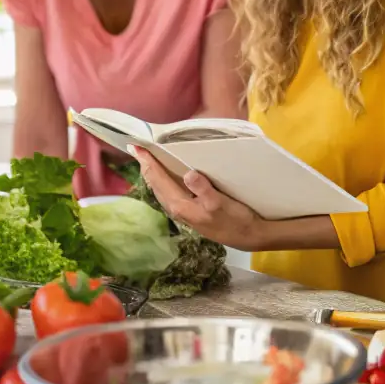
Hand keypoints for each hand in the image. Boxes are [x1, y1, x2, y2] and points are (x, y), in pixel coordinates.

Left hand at [134, 149, 266, 249]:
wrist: (247, 236)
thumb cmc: (235, 219)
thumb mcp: (220, 203)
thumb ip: (204, 189)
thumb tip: (188, 174)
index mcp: (180, 205)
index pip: (158, 179)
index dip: (147, 162)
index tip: (137, 147)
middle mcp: (176, 209)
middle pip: (155, 184)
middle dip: (146, 166)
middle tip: (138, 148)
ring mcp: (182, 211)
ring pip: (161, 189)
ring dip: (154, 173)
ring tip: (148, 159)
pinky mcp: (189, 211)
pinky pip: (169, 192)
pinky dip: (163, 180)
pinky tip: (167, 176)